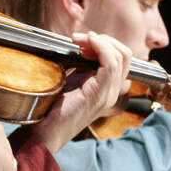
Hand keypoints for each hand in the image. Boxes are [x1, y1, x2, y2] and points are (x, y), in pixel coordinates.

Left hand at [33, 31, 131, 153]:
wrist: (46, 131)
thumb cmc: (54, 107)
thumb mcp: (71, 80)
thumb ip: (82, 65)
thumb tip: (81, 43)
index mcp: (108, 88)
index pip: (121, 58)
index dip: (105, 43)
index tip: (82, 40)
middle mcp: (113, 92)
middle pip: (125, 55)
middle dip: (104, 39)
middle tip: (80, 39)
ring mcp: (108, 94)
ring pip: (121, 57)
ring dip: (100, 41)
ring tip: (80, 40)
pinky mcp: (100, 95)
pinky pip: (111, 65)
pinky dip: (101, 48)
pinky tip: (88, 43)